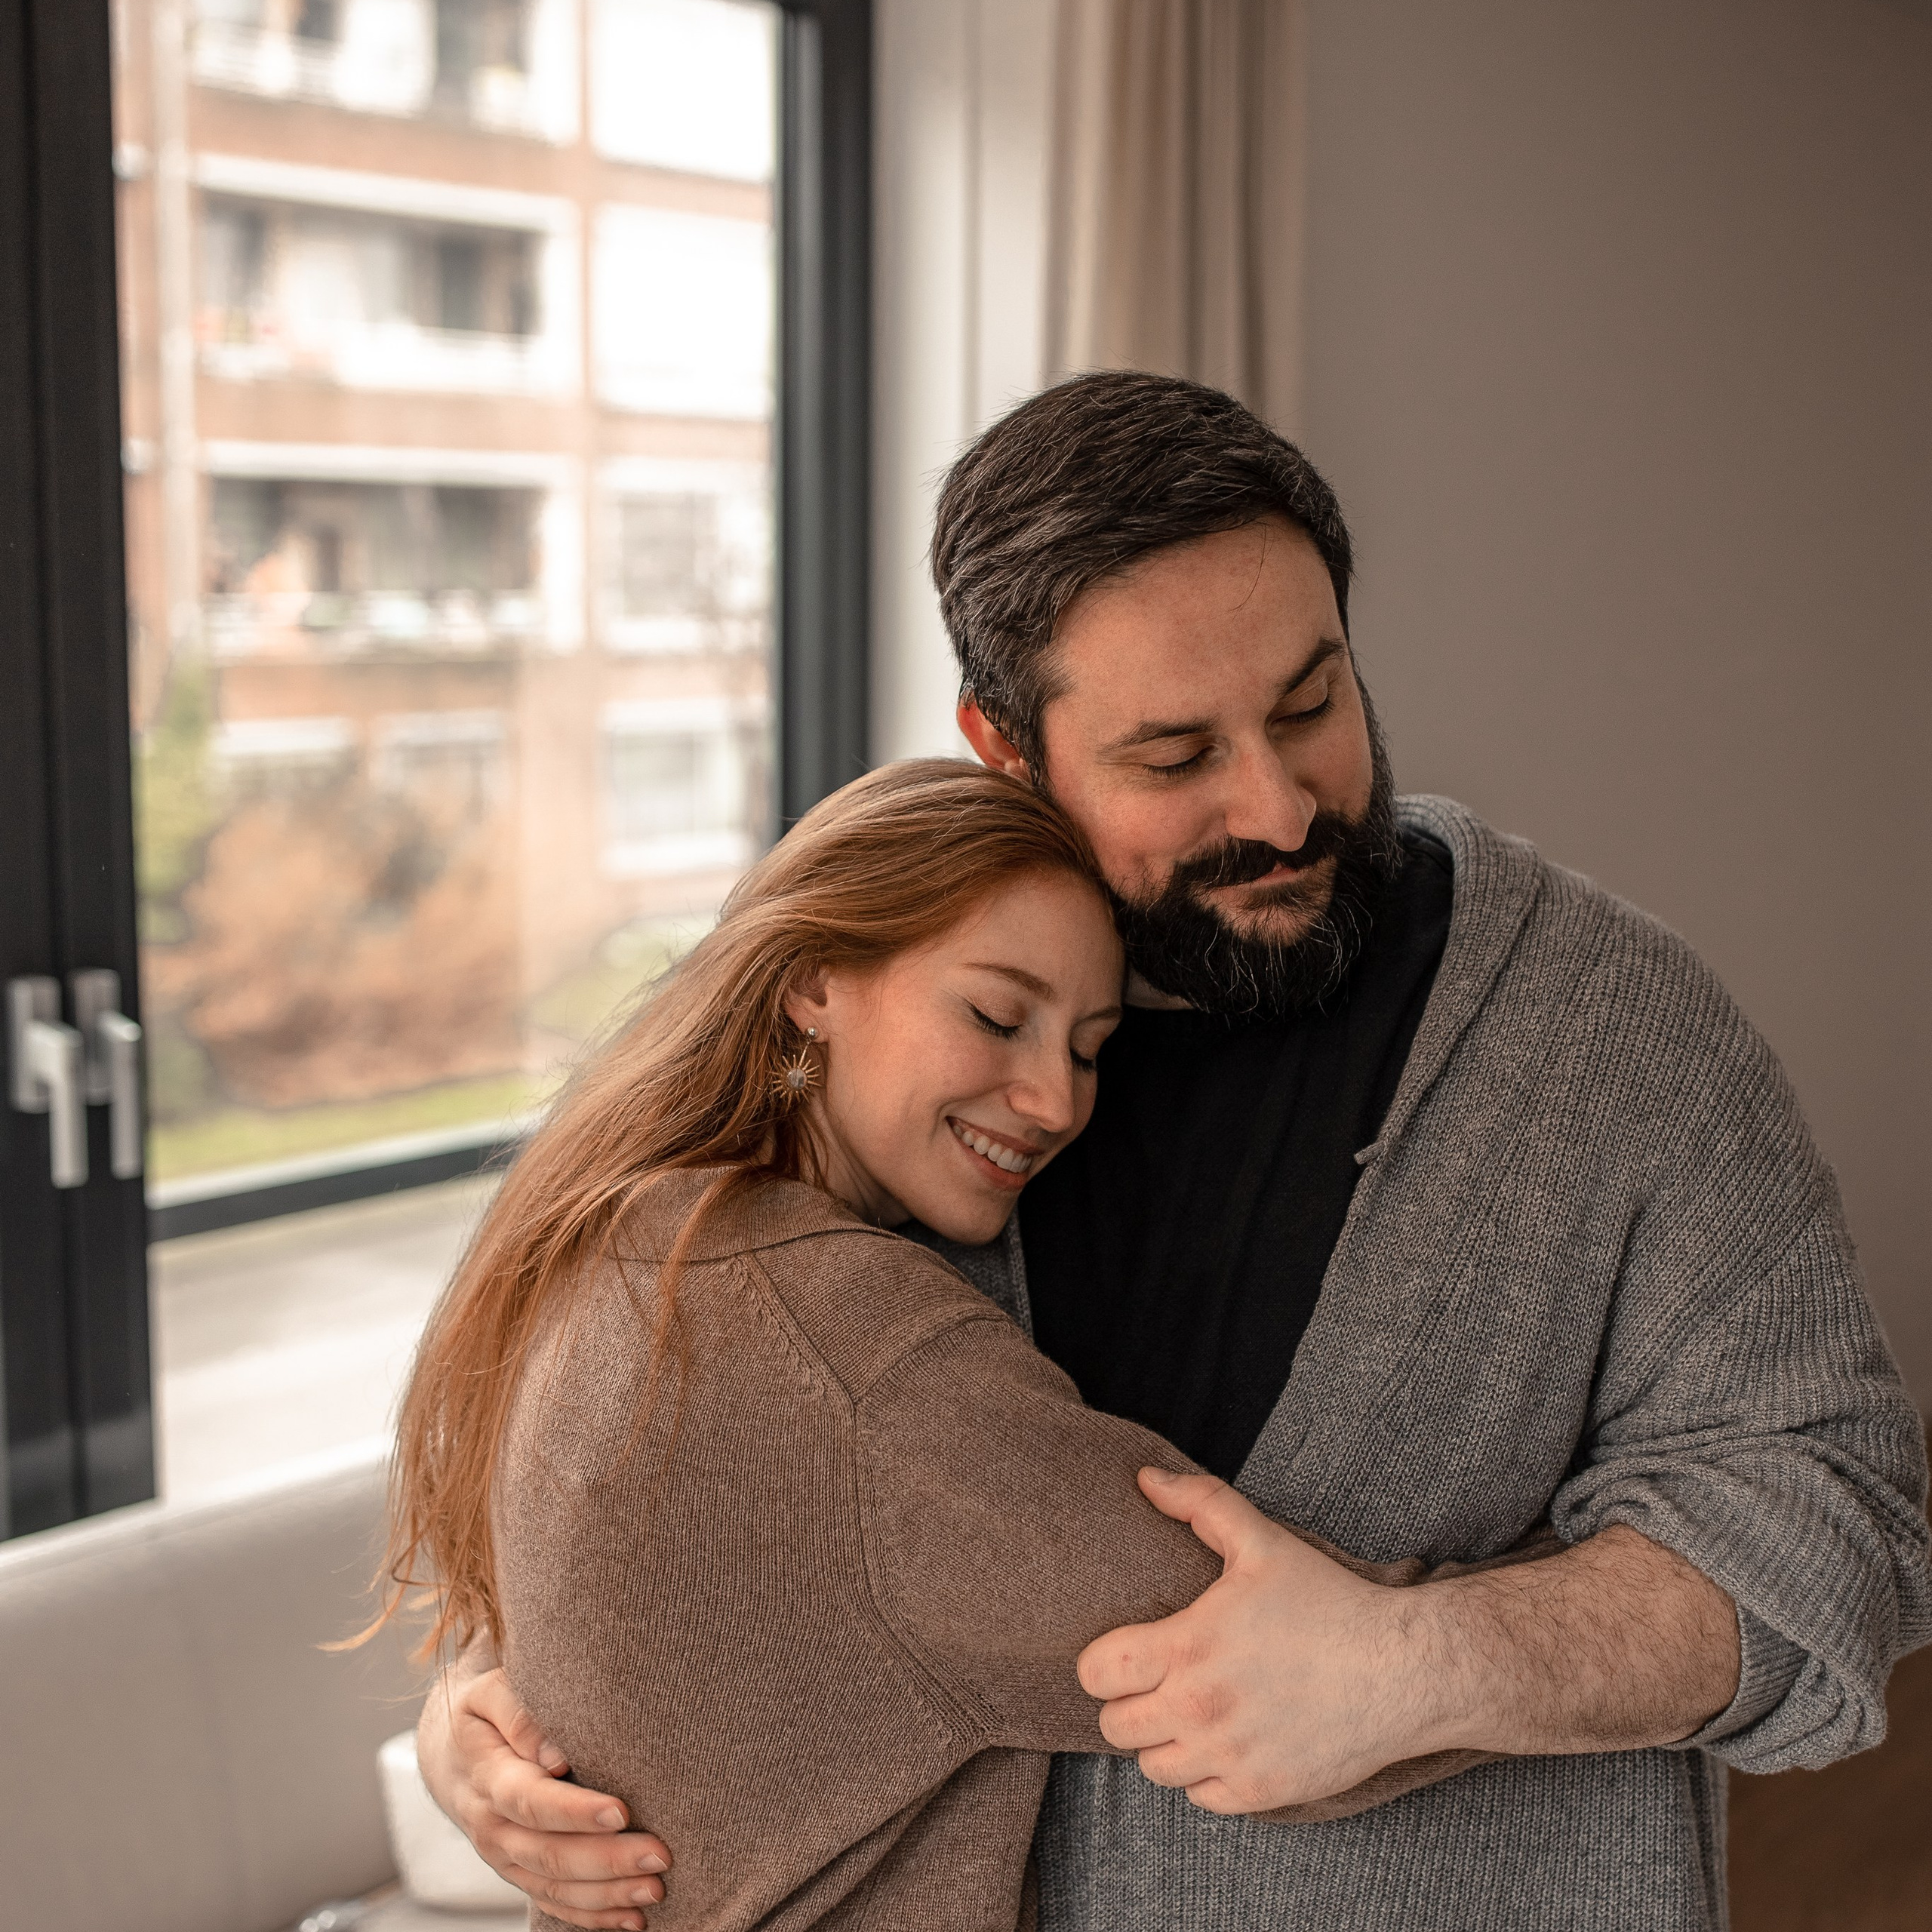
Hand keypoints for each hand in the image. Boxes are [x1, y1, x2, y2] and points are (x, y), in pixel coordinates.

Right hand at [417, 1651, 672, 1929]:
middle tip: (660, 1855)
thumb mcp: (489, 1695)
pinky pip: (552, 1903)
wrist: (450, 1752)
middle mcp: (492, 1827)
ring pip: (553, 1887)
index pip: (531, 1802)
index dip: (575, 1812)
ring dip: (607, 1895)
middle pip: (548, 1854)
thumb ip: (520, 1715)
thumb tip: (556, 1755)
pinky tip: (632, 1921)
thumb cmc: (484, 1713)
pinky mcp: (518, 1873)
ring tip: (656, 1889)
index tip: (622, 1810)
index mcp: (487, 1778)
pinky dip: (591, 1917)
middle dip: (607, 1860)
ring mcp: (503, 1858)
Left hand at [1076, 1469, 1421, 1813]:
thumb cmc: (1327, 1599)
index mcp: (1187, 1647)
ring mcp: (1229, 1756)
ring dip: (1163, 1741)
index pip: (1095, 1674)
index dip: (1101, 1661)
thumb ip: (1198, 1503)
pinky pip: (1200, 1798)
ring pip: (1153, 1768)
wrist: (1401, 1669)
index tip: (1126, 1652)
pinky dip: (1204, 1775)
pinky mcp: (1261, 1792)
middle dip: (1127, 1702)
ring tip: (1190, 1712)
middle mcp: (1199, 1710)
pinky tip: (1226, 1741)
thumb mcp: (1261, 1539)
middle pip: (1114, 1727)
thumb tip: (1144, 1478)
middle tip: (1158, 1682)